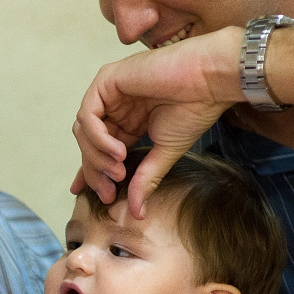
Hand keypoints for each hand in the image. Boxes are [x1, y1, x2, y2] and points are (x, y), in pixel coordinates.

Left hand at [71, 26, 242, 216]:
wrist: (210, 80)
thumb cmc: (195, 108)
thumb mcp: (164, 153)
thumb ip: (145, 179)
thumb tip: (137, 213)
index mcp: (127, 120)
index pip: (98, 149)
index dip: (91, 173)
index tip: (94, 196)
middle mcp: (115, 106)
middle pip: (87, 142)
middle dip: (94, 170)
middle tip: (108, 191)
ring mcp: (109, 92)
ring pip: (83, 130)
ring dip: (97, 155)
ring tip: (118, 170)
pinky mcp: (107, 80)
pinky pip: (88, 115)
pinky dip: (98, 137)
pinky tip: (118, 151)